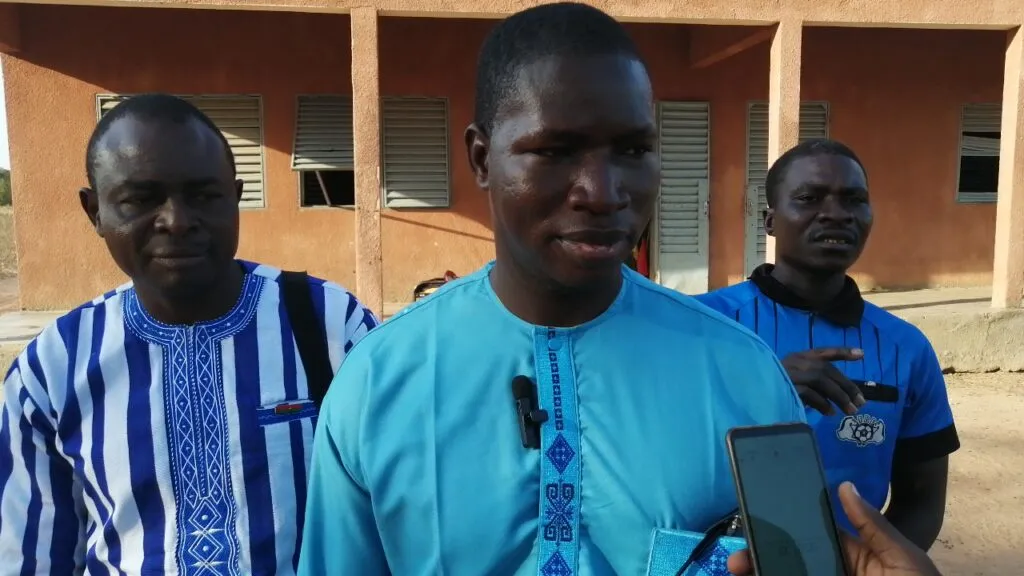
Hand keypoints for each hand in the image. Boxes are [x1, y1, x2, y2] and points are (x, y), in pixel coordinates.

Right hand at [727, 482, 942, 575]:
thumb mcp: (904, 560)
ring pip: (786, 575)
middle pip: (792, 561)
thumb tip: (844, 486)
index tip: (760, 518)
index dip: (785, 528)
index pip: (812, 537)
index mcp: (855, 557)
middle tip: (738, 559)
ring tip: (738, 570)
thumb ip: (874, 526)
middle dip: (762, 556)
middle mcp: (837, 573)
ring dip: (760, 571)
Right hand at [781, 348, 865, 414]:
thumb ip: (810, 382)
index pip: (824, 351)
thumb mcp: (792, 378)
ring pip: (822, 380)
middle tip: (861, 402)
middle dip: (847, 386)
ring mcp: (792, 372)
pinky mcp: (788, 386)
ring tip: (851, 411)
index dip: (842, 351)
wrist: (750, 388)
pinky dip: (823, 403)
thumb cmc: (773, 385)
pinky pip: (811, 393)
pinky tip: (830, 412)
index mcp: (799, 356)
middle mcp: (797, 361)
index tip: (861, 354)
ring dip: (840, 396)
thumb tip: (834, 398)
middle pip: (827, 370)